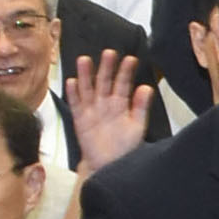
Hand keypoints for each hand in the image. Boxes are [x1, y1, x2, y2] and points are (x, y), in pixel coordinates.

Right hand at [65, 49, 154, 172]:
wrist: (108, 165)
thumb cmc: (124, 146)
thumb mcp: (136, 126)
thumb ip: (140, 107)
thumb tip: (146, 88)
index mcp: (120, 104)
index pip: (123, 84)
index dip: (126, 72)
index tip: (131, 60)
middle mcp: (105, 104)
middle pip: (104, 82)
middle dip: (106, 67)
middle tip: (109, 53)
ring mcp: (91, 110)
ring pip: (88, 89)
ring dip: (85, 75)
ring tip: (85, 60)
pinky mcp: (80, 119)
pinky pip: (75, 104)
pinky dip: (73, 94)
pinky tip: (71, 82)